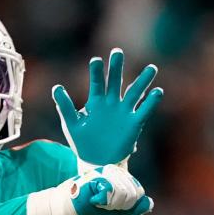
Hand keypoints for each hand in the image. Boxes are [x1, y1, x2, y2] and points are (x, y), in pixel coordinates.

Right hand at [28, 163, 151, 214]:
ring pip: (123, 193)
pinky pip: (112, 190)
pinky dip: (104, 200)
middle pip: (132, 193)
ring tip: (99, 201)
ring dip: (111, 203)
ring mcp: (107, 172)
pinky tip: (95, 199)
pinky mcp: (98, 176)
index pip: (138, 192)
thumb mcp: (117, 211)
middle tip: (105, 204)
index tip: (113, 206)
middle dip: (120, 205)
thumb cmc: (91, 209)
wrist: (70, 208)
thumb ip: (134, 207)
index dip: (129, 204)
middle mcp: (116, 171)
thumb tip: (150, 204)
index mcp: (121, 177)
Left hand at [53, 48, 162, 166]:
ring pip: (135, 92)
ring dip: (143, 80)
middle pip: (116, 81)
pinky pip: (144, 110)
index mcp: (96, 101)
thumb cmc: (83, 142)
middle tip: (117, 52)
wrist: (96, 162)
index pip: (97, 82)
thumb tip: (56, 88)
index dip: (96, 71)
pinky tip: (157, 92)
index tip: (96, 61)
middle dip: (116, 67)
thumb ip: (64, 107)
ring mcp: (124, 112)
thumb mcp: (71, 125)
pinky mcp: (134, 123)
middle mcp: (111, 103)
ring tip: (151, 68)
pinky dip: (151, 102)